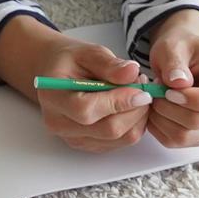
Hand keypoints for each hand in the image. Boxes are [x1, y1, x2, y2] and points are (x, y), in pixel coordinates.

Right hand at [12, 33, 157, 153]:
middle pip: (107, 129)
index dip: (118, 102)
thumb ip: (109, 63)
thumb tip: (132, 72)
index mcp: (53, 97)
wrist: (56, 76)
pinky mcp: (89, 145)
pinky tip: (131, 106)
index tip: (140, 90)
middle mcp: (60, 124)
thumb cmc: (70, 62)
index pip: (86, 109)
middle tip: (144, 88)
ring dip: (138, 118)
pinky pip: (121, 143)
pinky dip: (133, 125)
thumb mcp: (87, 52)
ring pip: (119, 139)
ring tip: (138, 94)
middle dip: (134, 109)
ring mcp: (74, 139)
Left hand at [142, 11, 198, 150]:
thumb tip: (177, 83)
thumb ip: (175, 61)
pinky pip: (173, 141)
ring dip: (160, 116)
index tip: (170, 90)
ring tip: (157, 95)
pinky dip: (157, 126)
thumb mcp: (175, 45)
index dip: (196, 100)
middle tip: (155, 88)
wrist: (182, 57)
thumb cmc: (182, 48)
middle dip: (168, 107)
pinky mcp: (197, 135)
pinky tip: (156, 107)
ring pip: (184, 136)